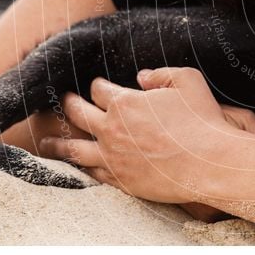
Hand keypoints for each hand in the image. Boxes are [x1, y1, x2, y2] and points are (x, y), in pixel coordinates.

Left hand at [39, 67, 254, 206]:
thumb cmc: (202, 120)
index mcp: (124, 102)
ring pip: (74, 149)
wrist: (209, 162)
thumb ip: (162, 74)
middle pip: (78, 114)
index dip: (98, 85)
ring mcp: (113, 157)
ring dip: (57, 143)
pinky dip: (79, 168)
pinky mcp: (120, 180)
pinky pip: (92, 173)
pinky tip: (75, 167)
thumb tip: (142, 76)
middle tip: (62, 103)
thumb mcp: (188, 81)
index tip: (98, 86)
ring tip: (45, 142)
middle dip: (68, 106)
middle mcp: (111, 129)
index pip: (99, 90)